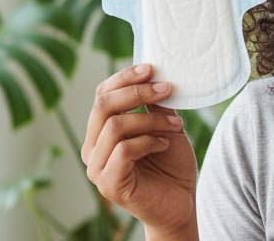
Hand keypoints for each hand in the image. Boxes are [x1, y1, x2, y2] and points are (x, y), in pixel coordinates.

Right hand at [82, 64, 198, 237]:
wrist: (180, 203)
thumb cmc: (171, 166)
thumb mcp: (165, 127)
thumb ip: (154, 106)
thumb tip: (154, 76)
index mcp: (101, 132)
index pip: (101, 95)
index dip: (124, 77)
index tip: (151, 68)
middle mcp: (93, 148)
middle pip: (103, 105)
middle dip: (138, 92)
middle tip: (167, 90)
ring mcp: (97, 168)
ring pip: (116, 126)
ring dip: (151, 120)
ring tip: (176, 125)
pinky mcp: (109, 184)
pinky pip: (124, 149)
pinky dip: (149, 141)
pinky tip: (166, 144)